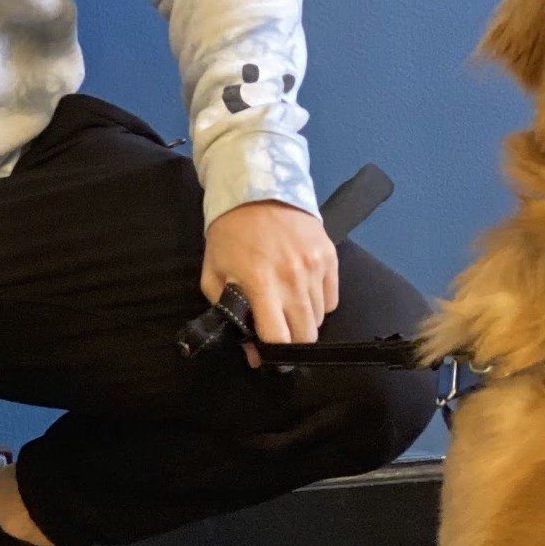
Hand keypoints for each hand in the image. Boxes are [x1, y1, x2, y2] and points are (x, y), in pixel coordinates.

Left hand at [202, 199, 339, 367]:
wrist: (257, 187)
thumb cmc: (230, 233)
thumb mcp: (214, 273)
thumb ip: (227, 313)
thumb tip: (250, 349)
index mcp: (260, 283)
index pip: (278, 338)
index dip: (272, 355)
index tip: (266, 357)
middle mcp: (293, 278)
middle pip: (305, 336)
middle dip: (291, 346)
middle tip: (279, 338)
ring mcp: (316, 267)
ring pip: (319, 320)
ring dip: (303, 323)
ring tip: (287, 310)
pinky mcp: (330, 256)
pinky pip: (330, 299)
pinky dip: (318, 304)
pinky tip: (301, 293)